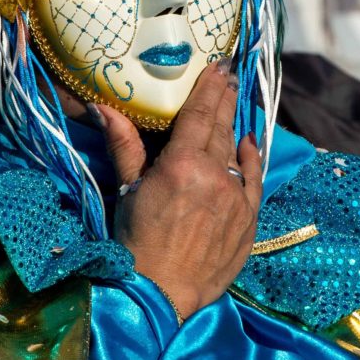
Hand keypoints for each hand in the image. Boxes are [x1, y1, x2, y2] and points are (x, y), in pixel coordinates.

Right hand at [97, 61, 261, 321]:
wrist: (161, 292)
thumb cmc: (136, 243)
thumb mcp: (126, 191)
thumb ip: (124, 146)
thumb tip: (103, 107)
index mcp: (183, 164)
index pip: (200, 114)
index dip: (209, 87)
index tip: (218, 67)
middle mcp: (216, 175)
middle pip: (221, 127)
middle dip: (224, 99)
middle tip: (228, 74)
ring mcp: (237, 197)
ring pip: (238, 151)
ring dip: (235, 125)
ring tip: (234, 103)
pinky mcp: (249, 218)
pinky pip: (255, 178)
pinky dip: (253, 157)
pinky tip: (249, 143)